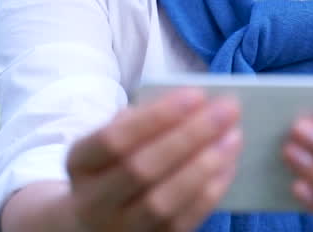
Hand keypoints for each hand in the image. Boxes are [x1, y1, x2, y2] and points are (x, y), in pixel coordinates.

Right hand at [65, 88, 242, 231]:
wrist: (93, 222)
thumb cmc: (113, 166)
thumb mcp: (112, 138)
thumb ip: (142, 120)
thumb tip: (192, 105)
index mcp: (80, 164)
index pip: (114, 139)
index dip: (157, 117)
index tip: (197, 94)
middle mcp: (93, 202)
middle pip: (142, 169)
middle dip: (190, 135)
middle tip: (227, 109)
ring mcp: (120, 230)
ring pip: (163, 202)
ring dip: (204, 166)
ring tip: (232, 136)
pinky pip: (182, 223)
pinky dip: (210, 192)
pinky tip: (228, 165)